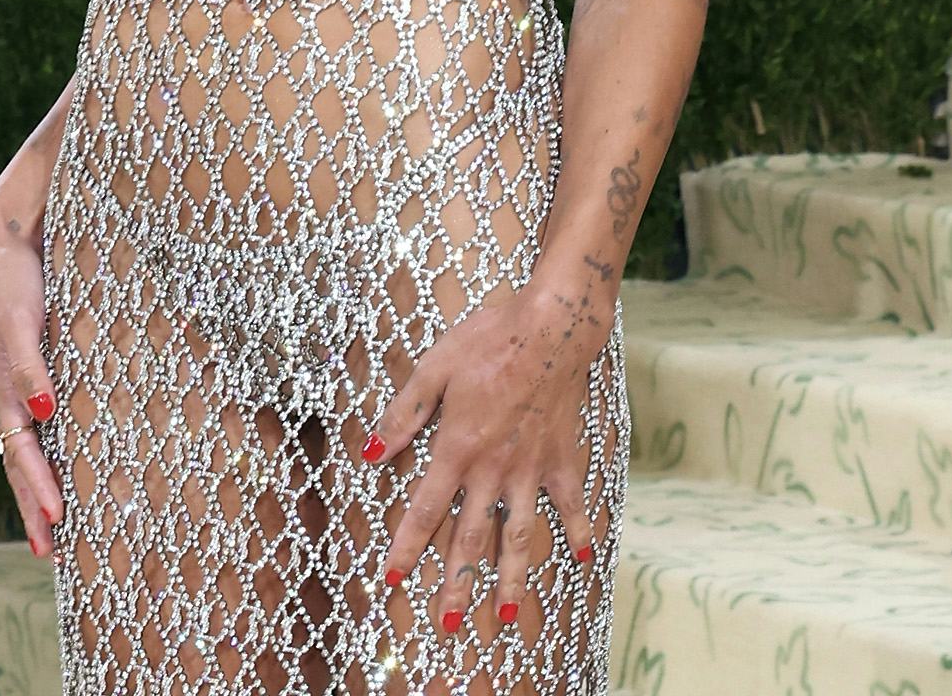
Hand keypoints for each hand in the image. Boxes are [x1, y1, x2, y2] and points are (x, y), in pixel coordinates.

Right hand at [0, 192, 64, 558]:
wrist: (8, 234)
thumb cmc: (13, 275)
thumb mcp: (18, 319)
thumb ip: (28, 364)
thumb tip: (40, 413)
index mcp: (3, 386)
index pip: (20, 452)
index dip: (37, 489)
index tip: (56, 522)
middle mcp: (12, 390)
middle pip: (21, 460)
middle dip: (34, 504)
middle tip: (51, 552)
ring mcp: (24, 379)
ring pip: (32, 443)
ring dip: (43, 483)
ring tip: (58, 521)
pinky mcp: (40, 362)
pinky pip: (45, 417)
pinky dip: (54, 446)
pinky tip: (71, 457)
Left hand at [371, 283, 608, 640]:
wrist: (553, 326)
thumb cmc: (490, 338)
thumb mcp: (434, 367)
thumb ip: (404, 414)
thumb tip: (371, 452)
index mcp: (457, 447)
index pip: (424, 509)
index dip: (406, 546)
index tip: (391, 579)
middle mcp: (493, 468)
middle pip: (471, 538)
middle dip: (457, 584)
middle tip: (448, 625)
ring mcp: (531, 469)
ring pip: (520, 535)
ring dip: (513, 577)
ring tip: (508, 614)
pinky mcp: (562, 459)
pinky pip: (570, 504)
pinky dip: (577, 531)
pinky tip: (580, 559)